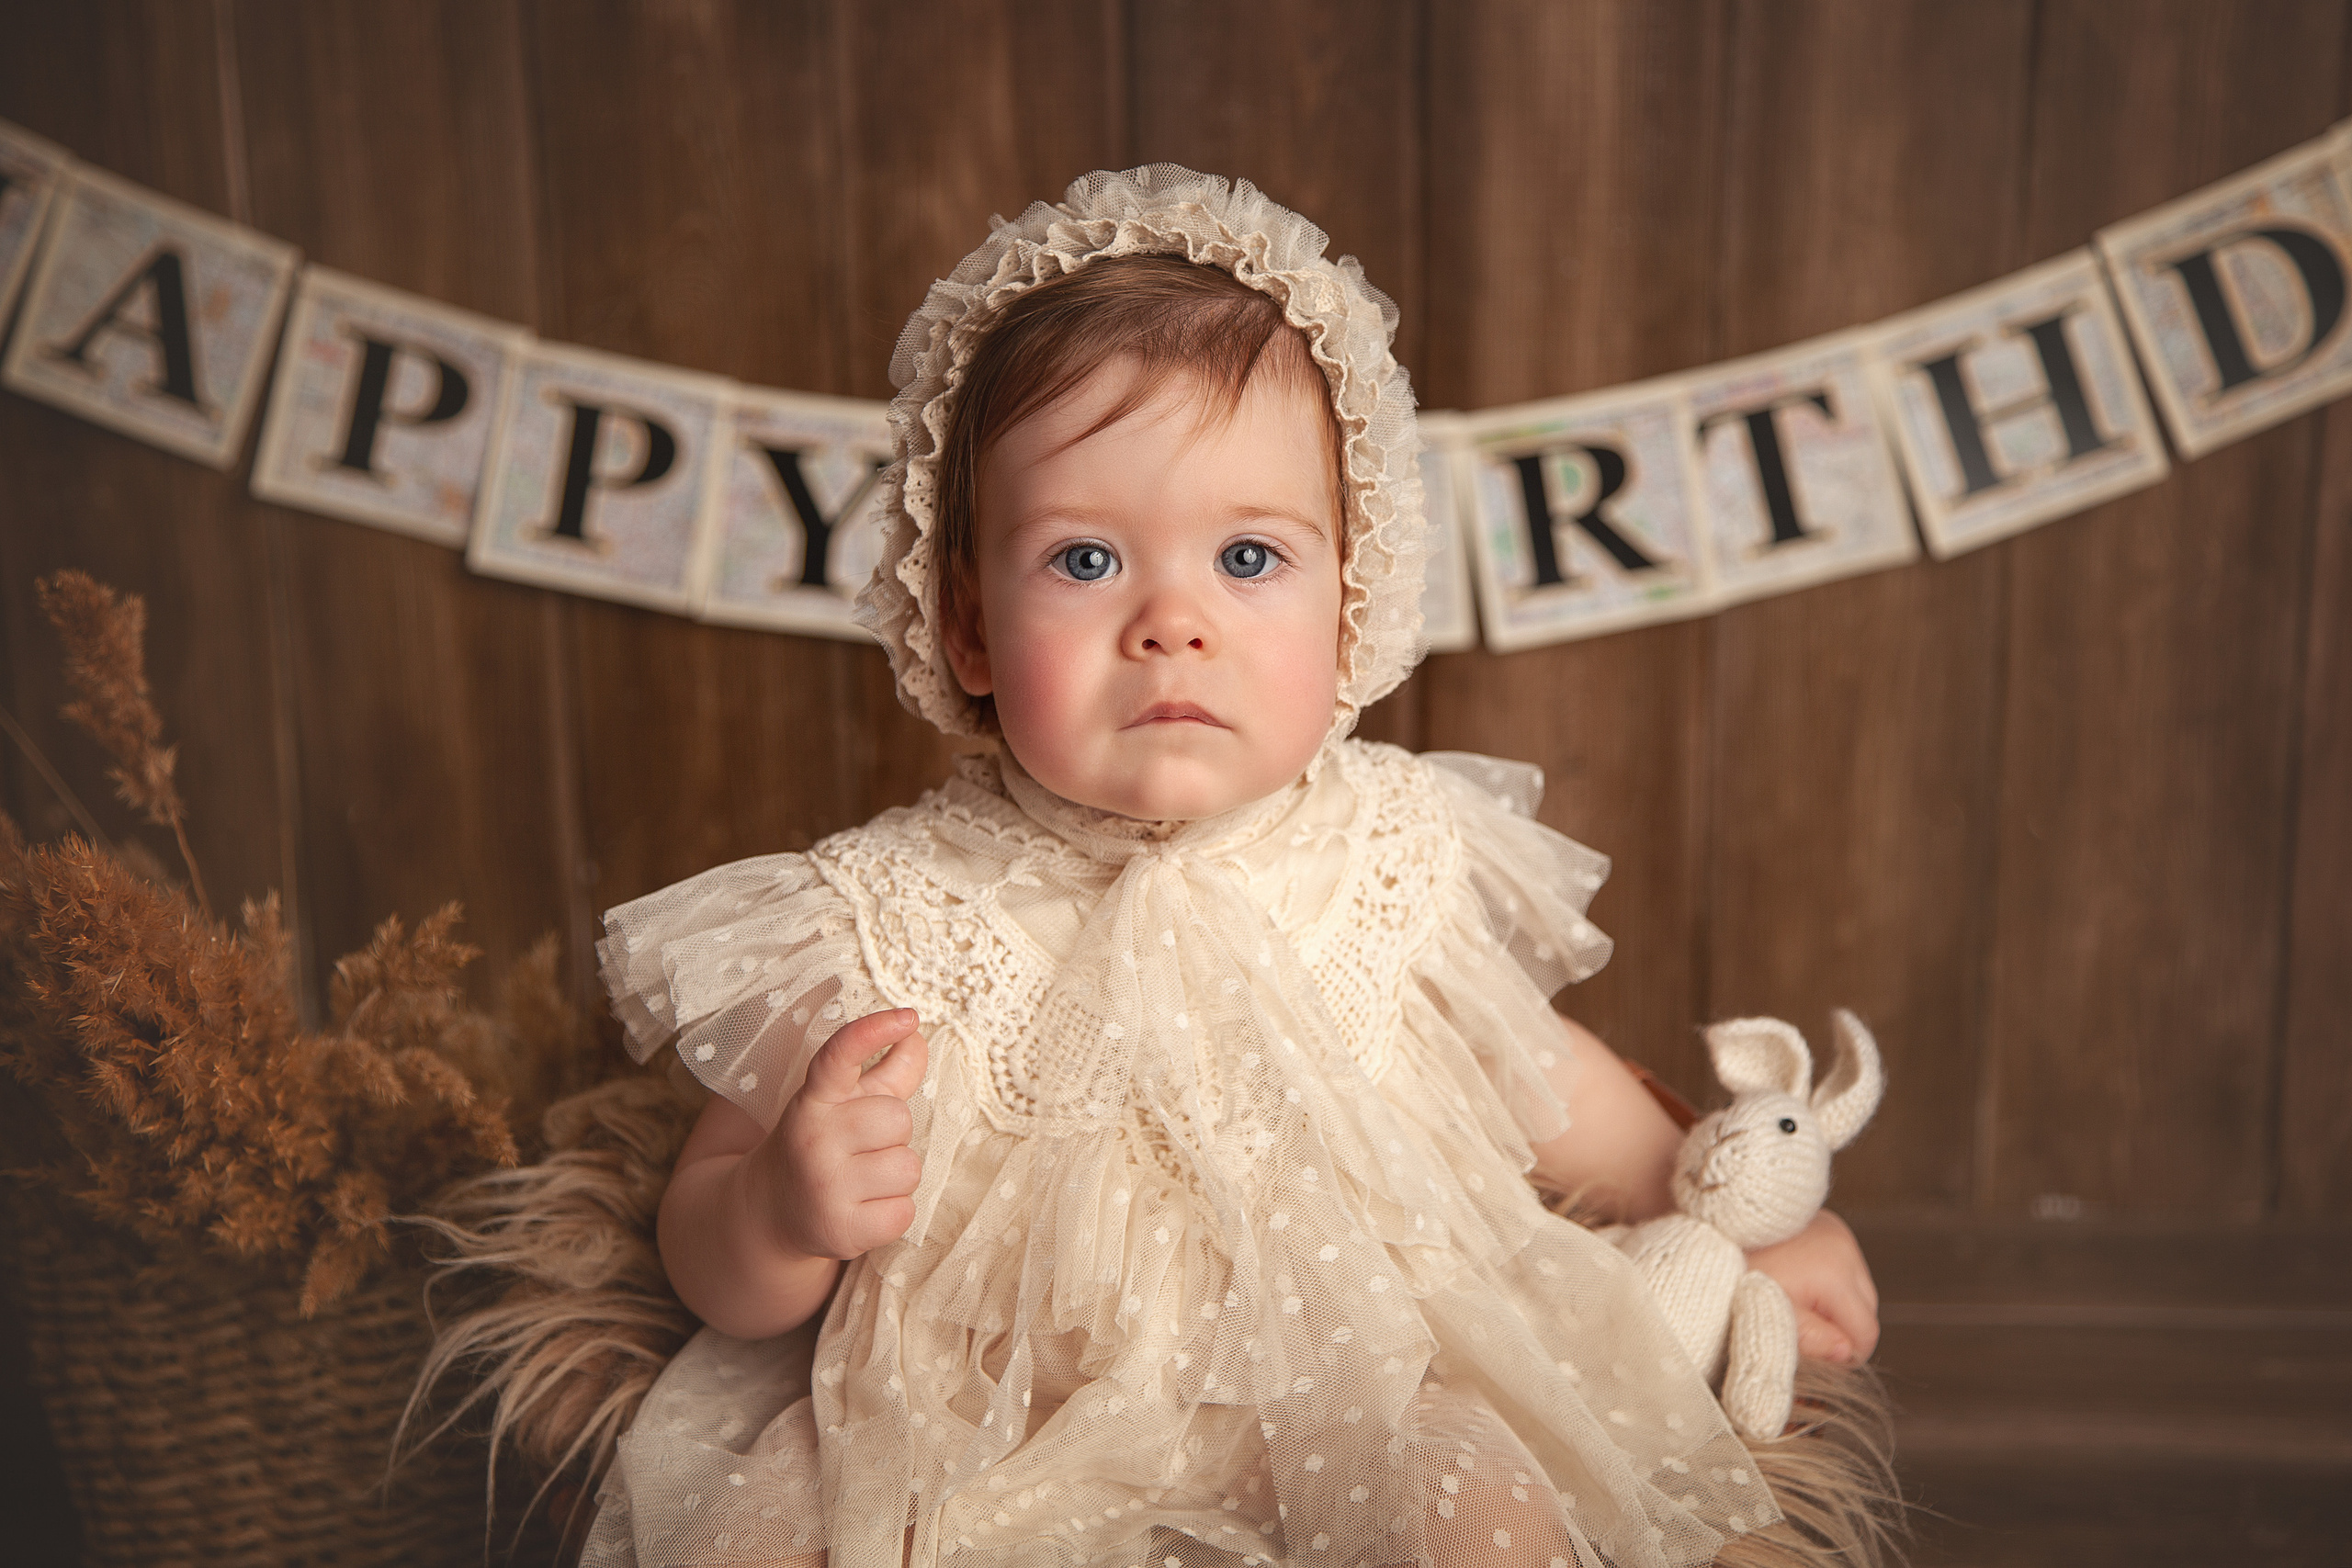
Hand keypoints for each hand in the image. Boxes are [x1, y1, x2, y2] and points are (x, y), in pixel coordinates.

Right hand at [762, 1008, 928, 1260]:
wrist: (768, 1214)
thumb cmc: (819, 1147)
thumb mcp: (840, 1105)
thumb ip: (883, 1072)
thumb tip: (917, 1036)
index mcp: (812, 1101)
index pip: (839, 1057)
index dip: (872, 1032)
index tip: (907, 1016)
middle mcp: (813, 1139)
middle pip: (898, 1118)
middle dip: (890, 1133)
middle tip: (860, 1147)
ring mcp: (825, 1187)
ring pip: (908, 1167)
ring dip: (894, 1174)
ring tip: (861, 1180)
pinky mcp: (842, 1230)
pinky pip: (905, 1210)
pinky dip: (892, 1211)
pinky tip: (862, 1209)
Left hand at [1744, 1209, 1879, 1363]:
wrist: (1708, 1229)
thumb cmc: (1733, 1277)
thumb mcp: (1770, 1316)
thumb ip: (1812, 1340)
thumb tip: (1846, 1354)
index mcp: (1835, 1274)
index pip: (1866, 1333)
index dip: (1844, 1352)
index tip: (1812, 1350)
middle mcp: (1845, 1248)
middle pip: (1866, 1310)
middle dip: (1839, 1325)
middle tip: (1798, 1322)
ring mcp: (1839, 1232)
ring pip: (1858, 1289)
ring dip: (1834, 1303)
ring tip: (1793, 1297)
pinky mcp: (1830, 1225)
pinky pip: (1846, 1266)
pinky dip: (1828, 1280)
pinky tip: (1797, 1278)